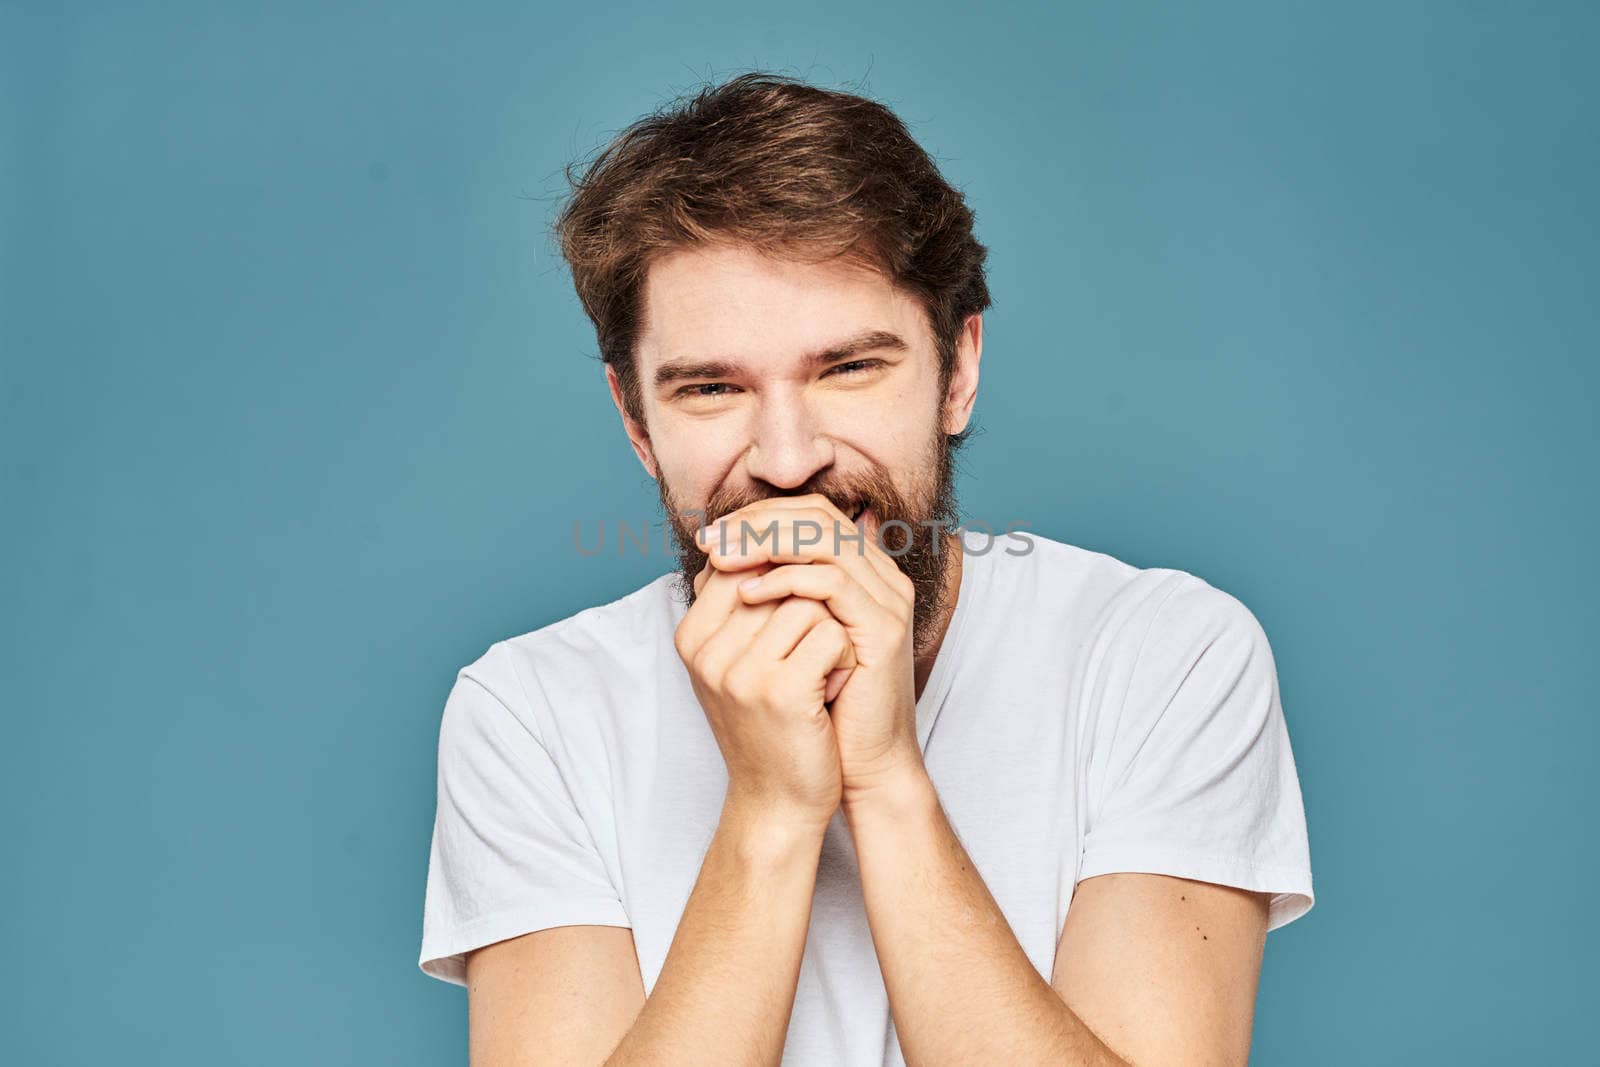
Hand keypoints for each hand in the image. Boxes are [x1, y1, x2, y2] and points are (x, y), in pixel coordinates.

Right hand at [674, 558, 855, 827]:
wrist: (779, 801)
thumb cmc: (772, 723)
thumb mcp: (747, 655)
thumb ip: (752, 594)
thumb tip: (791, 515)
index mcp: (691, 636)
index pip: (747, 562)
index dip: (788, 588)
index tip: (789, 640)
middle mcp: (706, 650)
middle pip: (782, 577)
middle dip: (810, 613)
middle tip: (807, 664)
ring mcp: (739, 670)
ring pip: (811, 600)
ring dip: (831, 636)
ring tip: (817, 680)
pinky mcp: (779, 691)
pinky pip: (831, 635)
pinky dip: (843, 660)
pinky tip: (830, 692)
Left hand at [697, 494, 923, 802]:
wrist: (858, 764)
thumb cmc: (818, 706)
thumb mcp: (781, 638)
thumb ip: (762, 594)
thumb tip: (712, 557)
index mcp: (860, 572)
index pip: (809, 513)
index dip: (758, 516)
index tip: (709, 535)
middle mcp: (880, 577)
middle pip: (817, 515)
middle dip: (757, 522)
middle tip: (710, 540)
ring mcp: (887, 599)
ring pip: (825, 538)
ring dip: (765, 542)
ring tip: (721, 559)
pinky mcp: (884, 627)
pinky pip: (833, 581)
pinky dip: (786, 579)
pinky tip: (750, 593)